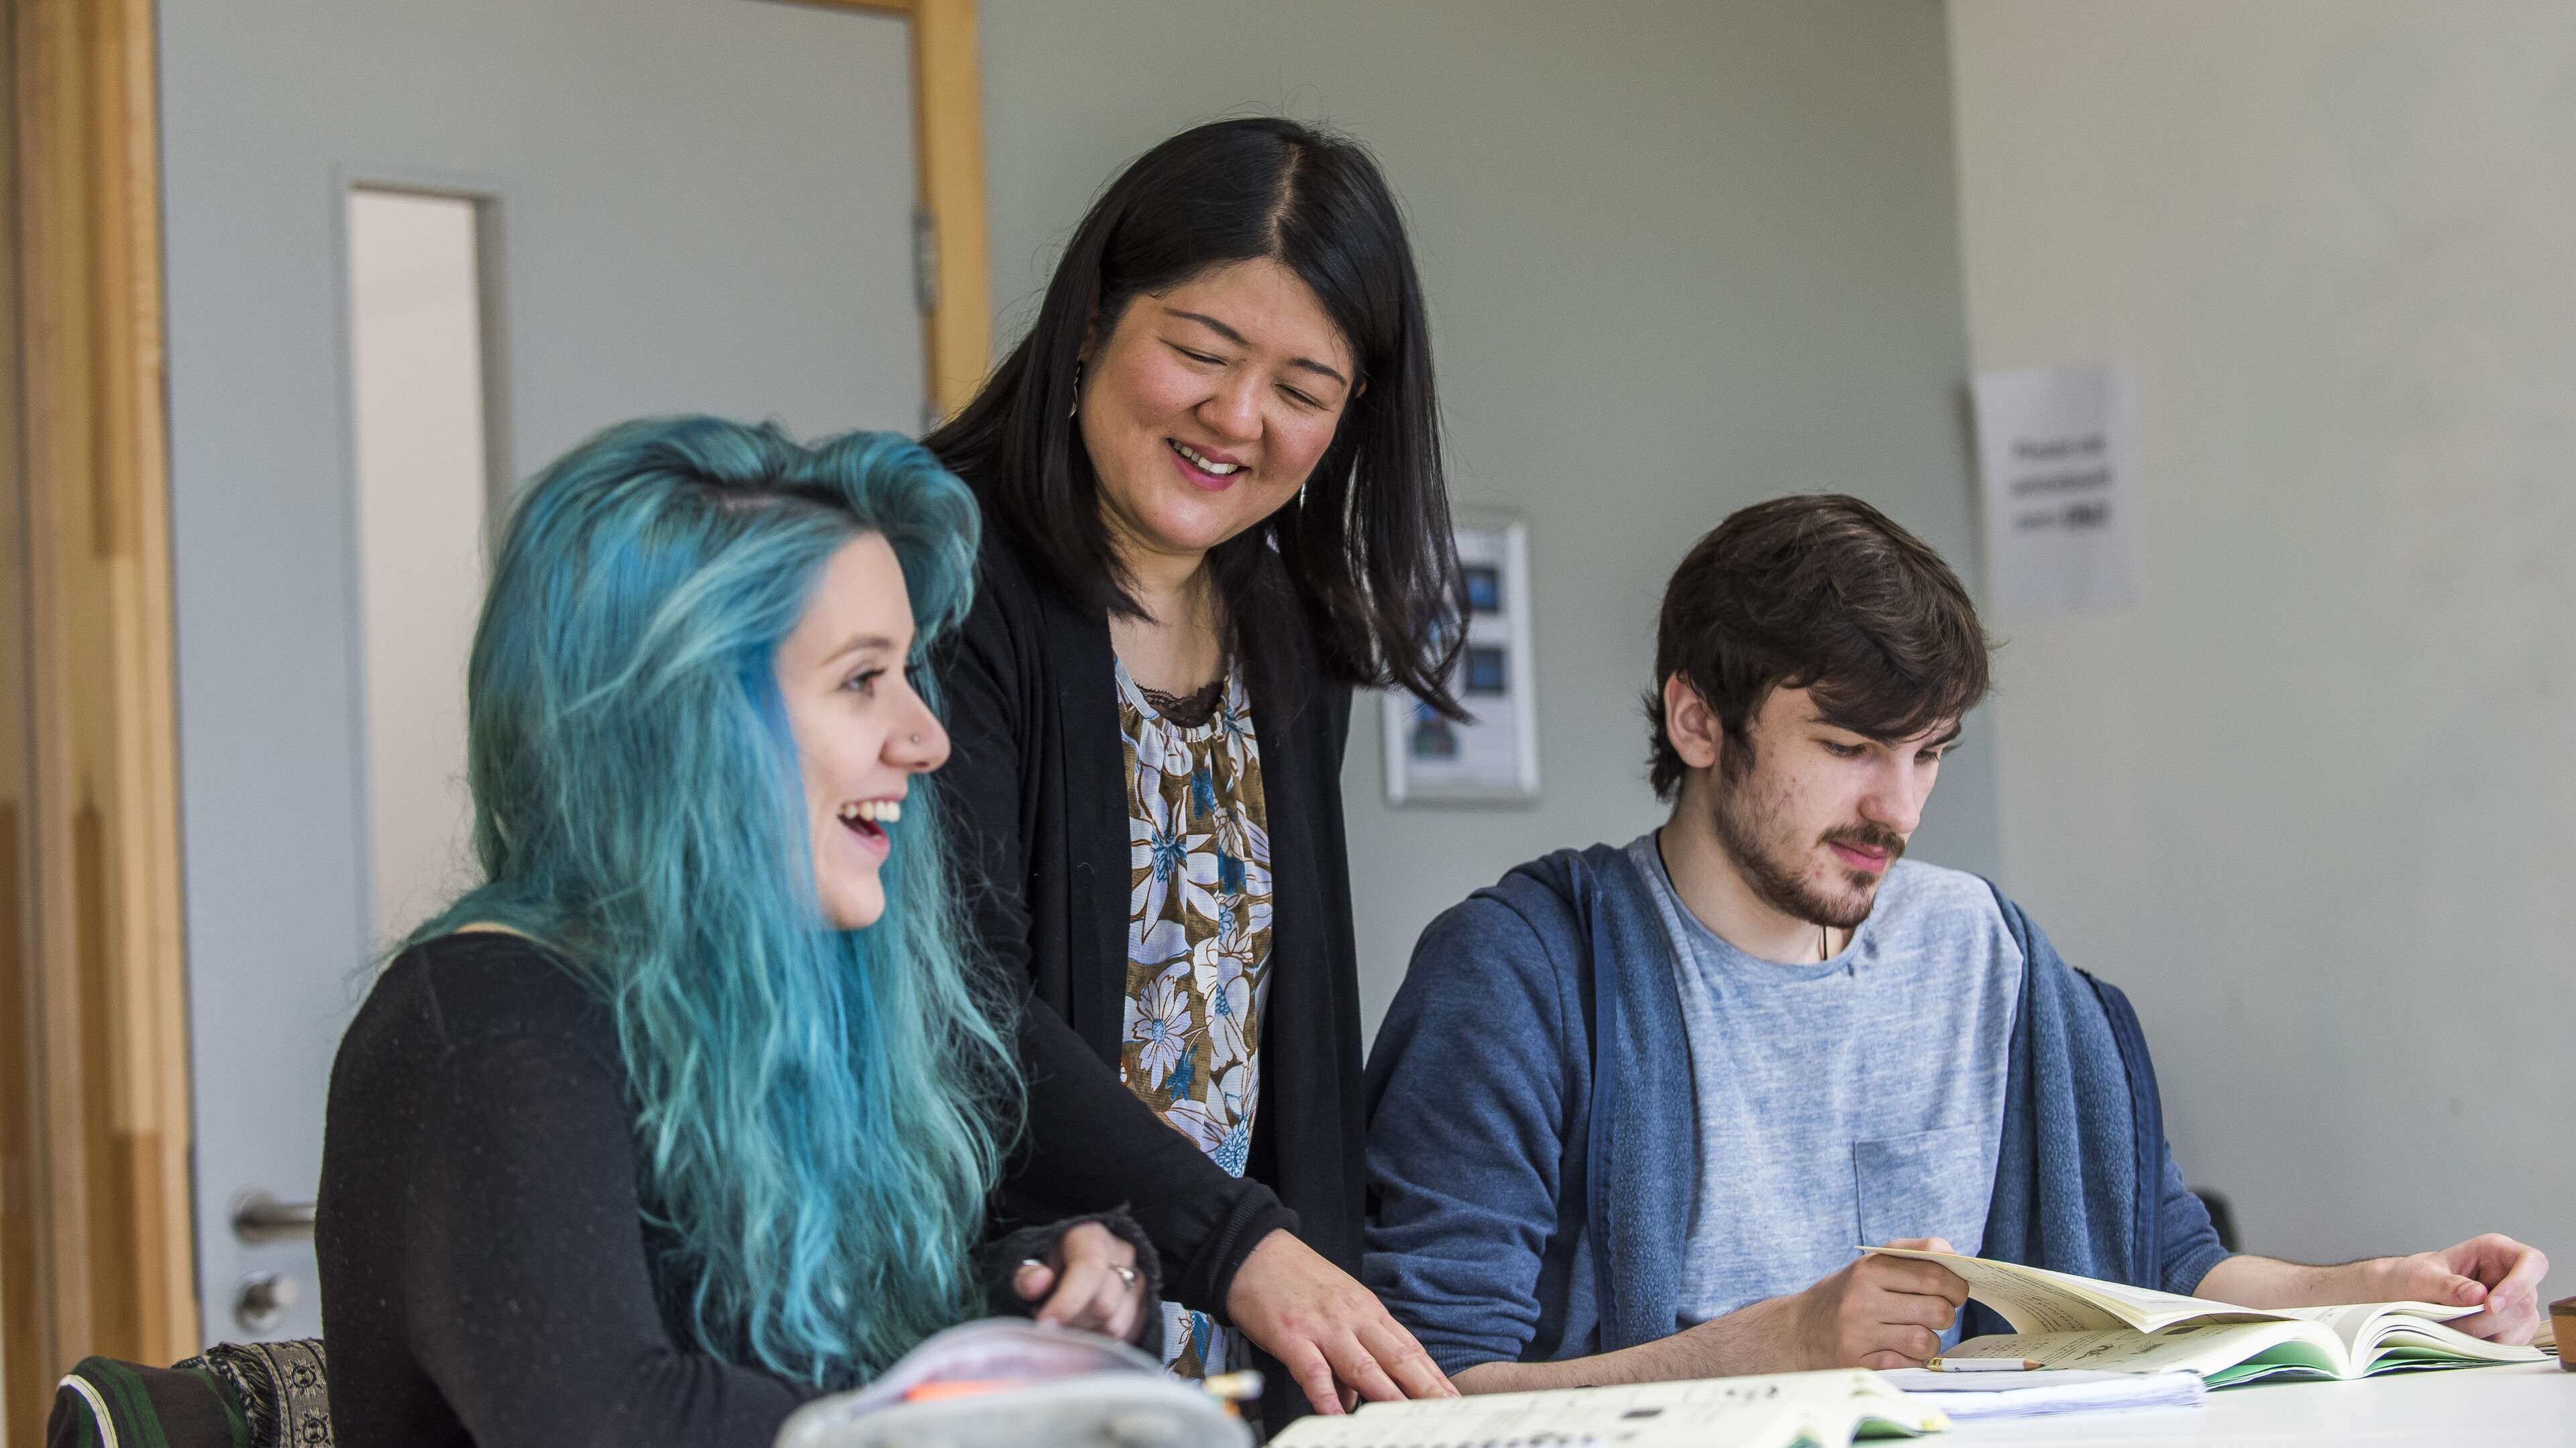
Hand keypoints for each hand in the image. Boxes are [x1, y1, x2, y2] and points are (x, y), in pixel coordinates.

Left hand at [1014, 1222, 1147, 1344]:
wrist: (1078, 1264)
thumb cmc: (1051, 1265)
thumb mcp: (1030, 1264)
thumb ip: (1026, 1275)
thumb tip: (1038, 1283)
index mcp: (1093, 1238)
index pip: (1089, 1269)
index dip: (1067, 1300)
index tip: (1044, 1323)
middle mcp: (1124, 1256)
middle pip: (1103, 1305)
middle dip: (1072, 1321)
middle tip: (1052, 1322)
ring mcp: (1140, 1283)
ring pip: (1115, 1327)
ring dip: (1086, 1334)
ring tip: (1069, 1322)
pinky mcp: (1146, 1308)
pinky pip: (1125, 1338)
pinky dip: (1101, 1342)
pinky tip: (1085, 1329)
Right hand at [1224, 1228, 1456, 1413]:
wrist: (1254, 1250)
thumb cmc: (1295, 1278)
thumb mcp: (1333, 1308)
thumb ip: (1348, 1354)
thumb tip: (1350, 1400)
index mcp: (1367, 1310)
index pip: (1409, 1347)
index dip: (1433, 1375)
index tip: (1453, 1397)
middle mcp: (1352, 1318)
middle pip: (1397, 1358)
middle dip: (1425, 1388)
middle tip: (1447, 1410)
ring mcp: (1323, 1327)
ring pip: (1364, 1366)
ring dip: (1389, 1396)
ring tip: (1407, 1419)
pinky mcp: (1292, 1336)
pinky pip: (1313, 1371)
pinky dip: (1327, 1397)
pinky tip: (1337, 1415)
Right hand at [1786, 1237, 1969, 1370]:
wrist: (1796, 1331)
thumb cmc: (1846, 1296)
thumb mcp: (1869, 1266)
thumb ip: (1911, 1255)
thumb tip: (1954, 1257)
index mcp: (1868, 1269)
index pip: (1933, 1274)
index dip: (1957, 1285)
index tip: (1956, 1292)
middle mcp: (1861, 1300)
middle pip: (1936, 1310)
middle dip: (1947, 1314)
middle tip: (1938, 1314)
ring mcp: (1858, 1334)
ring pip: (1925, 1341)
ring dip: (1930, 1341)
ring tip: (1916, 1335)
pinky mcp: (1858, 1363)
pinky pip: (1907, 1365)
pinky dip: (1911, 1361)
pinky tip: (1899, 1352)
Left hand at [2369, 1234, 2548, 1343]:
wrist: (2403, 1295)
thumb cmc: (2413, 1277)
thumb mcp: (2421, 1276)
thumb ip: (2447, 1284)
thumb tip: (2478, 1295)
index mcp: (2495, 1251)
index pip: (2533, 1262)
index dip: (2520, 1284)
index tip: (2490, 1306)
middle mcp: (2512, 1277)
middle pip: (2523, 1304)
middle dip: (2486, 1320)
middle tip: (2451, 1323)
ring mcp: (2515, 1305)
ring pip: (2518, 1329)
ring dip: (2483, 1337)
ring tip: (2450, 1329)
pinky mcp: (2511, 1329)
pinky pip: (2510, 1345)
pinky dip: (2485, 1348)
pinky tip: (2461, 1340)